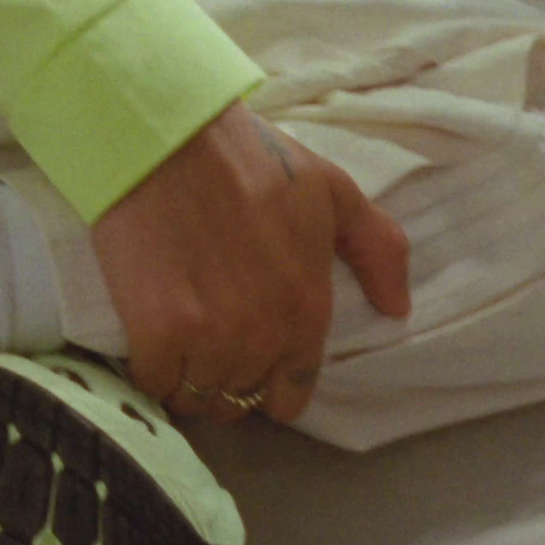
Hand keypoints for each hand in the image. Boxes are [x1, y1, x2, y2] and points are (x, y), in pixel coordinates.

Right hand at [90, 101, 410, 424]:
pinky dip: (149, 373)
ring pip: (194, 400)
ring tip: (174, 353)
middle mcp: (262, 336)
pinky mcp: (156, 334)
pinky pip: (154, 383)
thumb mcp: (334, 191)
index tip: (248, 367)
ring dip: (185, 383)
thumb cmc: (249, 159)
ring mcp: (208, 339)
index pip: (292, 394)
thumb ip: (378, 250)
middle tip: (205, 352)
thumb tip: (397, 309)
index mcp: (307, 309)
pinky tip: (147, 348)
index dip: (269, 387)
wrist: (169, 141)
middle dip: (224, 385)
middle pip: (238, 403)